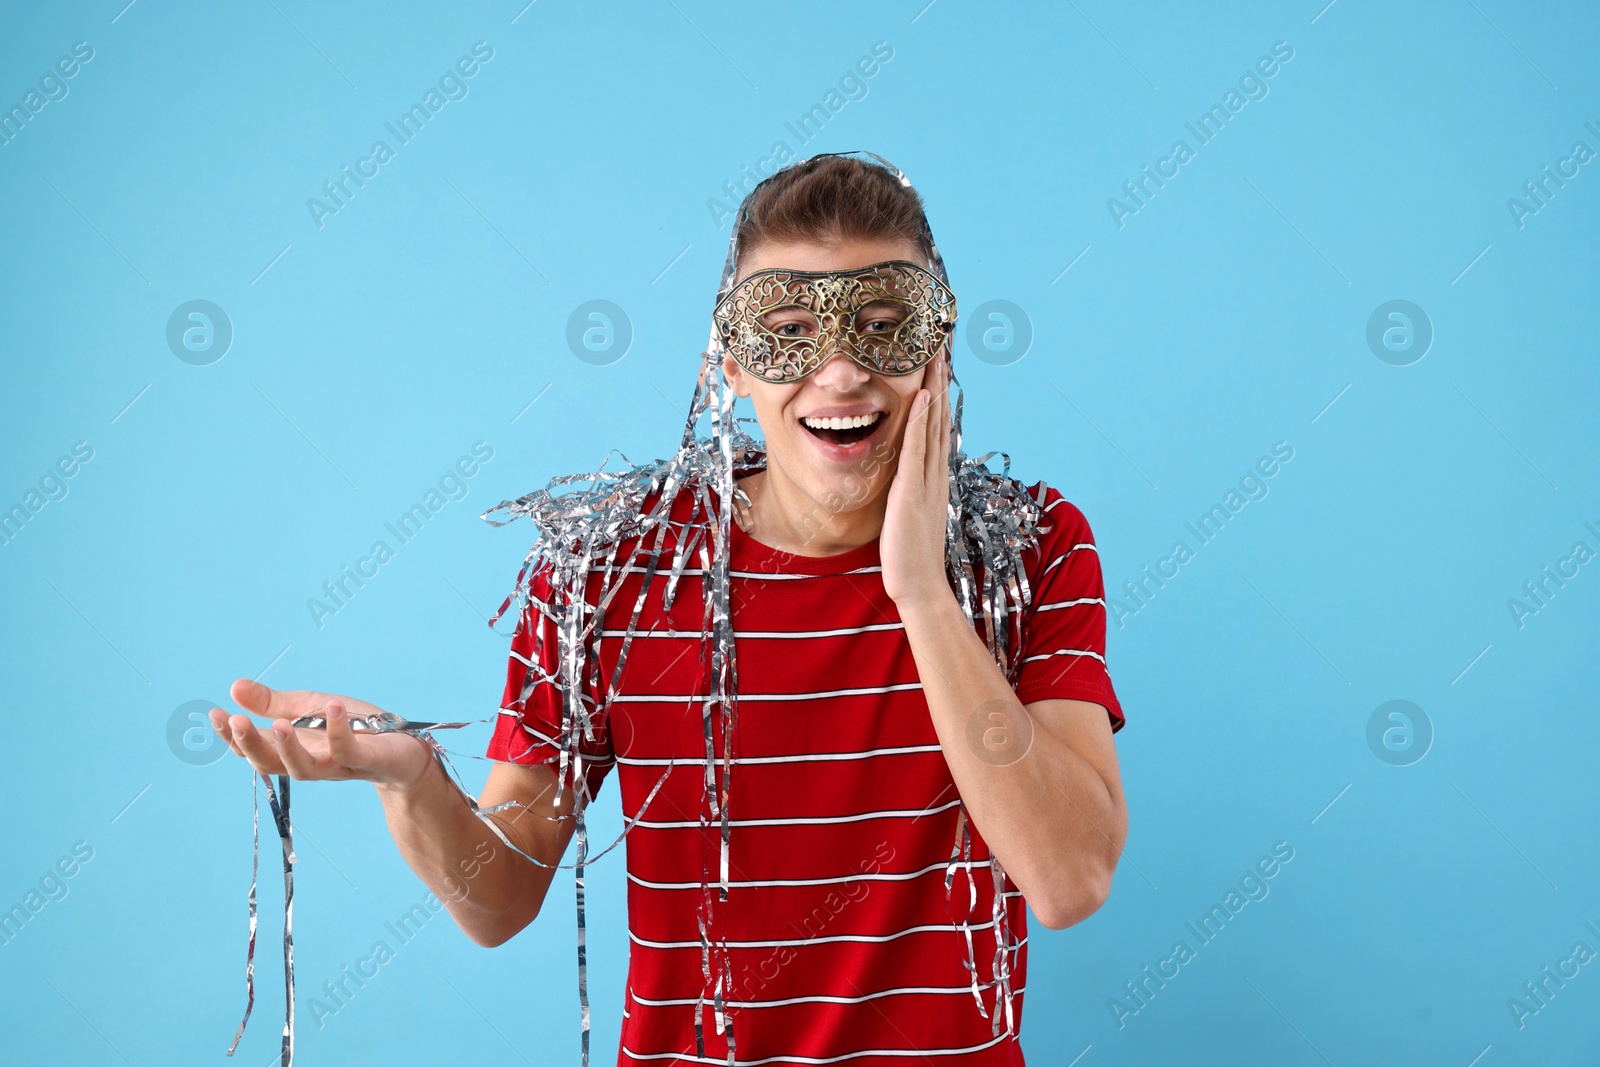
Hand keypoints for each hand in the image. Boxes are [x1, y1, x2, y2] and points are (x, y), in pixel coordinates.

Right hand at [208, 679, 434, 789]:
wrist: (404, 746)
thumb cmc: (355, 727)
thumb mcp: (310, 707)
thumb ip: (273, 703)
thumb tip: (233, 687)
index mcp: (292, 749)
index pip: (254, 748)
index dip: (232, 735)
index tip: (214, 713)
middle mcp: (310, 763)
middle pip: (270, 764)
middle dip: (249, 744)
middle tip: (234, 720)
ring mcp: (337, 766)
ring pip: (304, 769)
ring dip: (287, 746)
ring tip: (276, 722)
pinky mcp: (367, 761)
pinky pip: (349, 751)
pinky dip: (339, 731)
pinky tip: (332, 707)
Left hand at [880, 353, 954, 611]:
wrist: (920, 585)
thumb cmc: (911, 554)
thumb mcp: (909, 512)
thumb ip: (909, 490)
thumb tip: (903, 476)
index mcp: (933, 477)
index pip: (937, 426)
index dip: (939, 393)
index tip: (938, 364)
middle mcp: (935, 473)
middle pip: (941, 417)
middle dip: (941, 380)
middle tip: (943, 345)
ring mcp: (926, 480)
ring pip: (932, 425)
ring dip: (935, 389)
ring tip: (936, 356)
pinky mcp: (911, 490)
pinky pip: (916, 449)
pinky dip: (920, 421)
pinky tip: (922, 396)